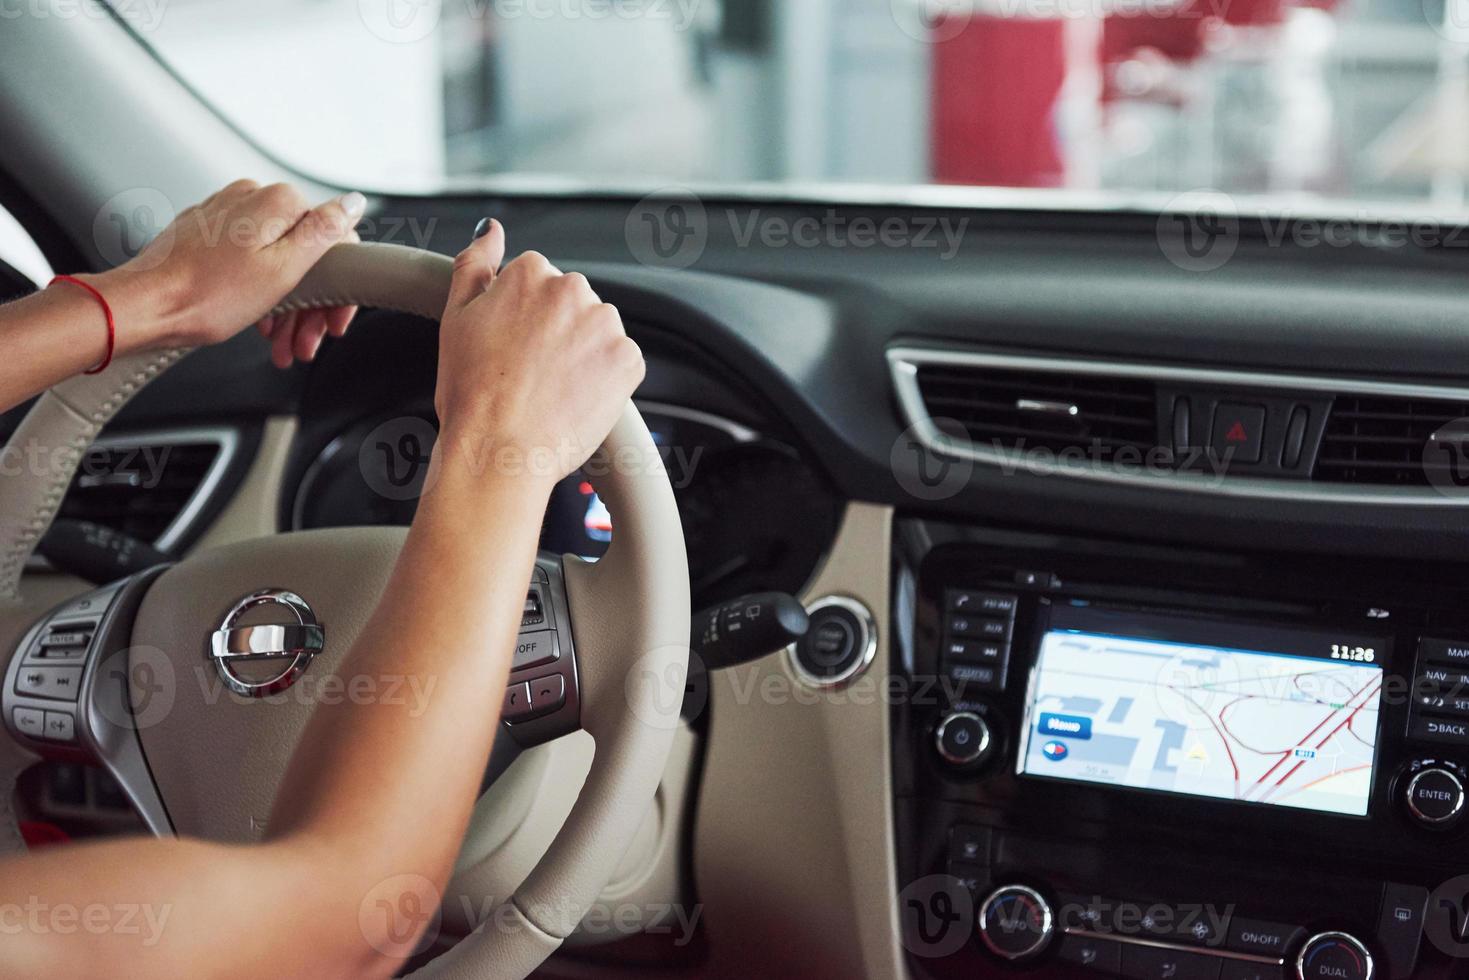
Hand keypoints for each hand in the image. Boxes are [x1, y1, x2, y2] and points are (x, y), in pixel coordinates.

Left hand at [88, 179, 364, 362]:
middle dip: (309, 304)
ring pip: (276, 260)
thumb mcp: (283, 269)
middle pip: (303, 253)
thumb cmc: (205, 296)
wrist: (143, 307)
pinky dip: (257, 292)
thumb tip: (355, 202)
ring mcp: (226, 214)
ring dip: (285, 305)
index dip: (338, 291)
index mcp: (276, 202)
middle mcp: (250, 198)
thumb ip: (324, 232)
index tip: (331, 323)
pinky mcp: (206, 232)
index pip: (335, 241)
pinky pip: (248, 260)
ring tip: (278, 341)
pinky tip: (255, 321)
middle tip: (303, 341)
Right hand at [432, 220, 644, 489]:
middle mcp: (574, 290)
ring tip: (551, 389)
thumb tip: (490, 229)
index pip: (538, 282)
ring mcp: (605, 325)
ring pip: (598, 333)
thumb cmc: (472, 395)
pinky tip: (575, 398)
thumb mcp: (455, 317)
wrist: (500, 452)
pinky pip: (622, 363)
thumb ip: (474, 263)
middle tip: (530, 373)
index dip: (523, 320)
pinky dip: (605, 379)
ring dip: (584, 353)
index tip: (513, 349)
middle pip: (572, 304)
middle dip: (557, 332)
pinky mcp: (629, 360)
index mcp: (532, 273)